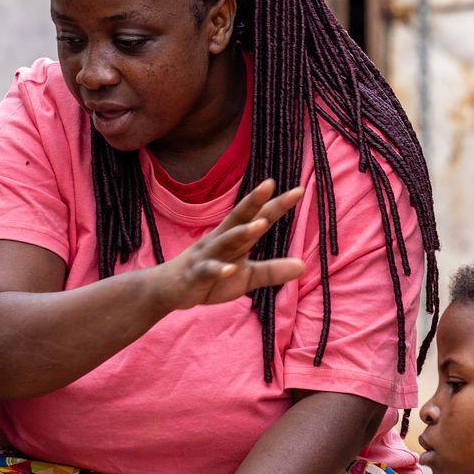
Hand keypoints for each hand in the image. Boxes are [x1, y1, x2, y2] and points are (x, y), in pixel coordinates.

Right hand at [148, 180, 305, 311]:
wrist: (169, 290)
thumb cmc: (211, 278)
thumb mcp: (247, 277)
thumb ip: (272, 271)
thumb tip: (304, 266)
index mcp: (235, 238)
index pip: (258, 217)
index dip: (277, 204)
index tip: (299, 190)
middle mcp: (221, 240)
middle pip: (239, 217)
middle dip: (254, 201)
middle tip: (269, 183)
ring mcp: (207, 256)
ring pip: (226, 241)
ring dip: (242, 232)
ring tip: (260, 224)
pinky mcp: (196, 275)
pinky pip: (209, 271)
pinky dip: (219, 270)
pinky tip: (230, 269)